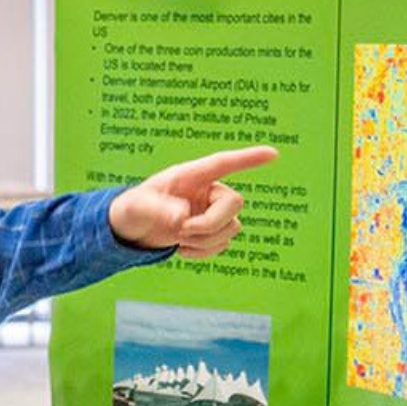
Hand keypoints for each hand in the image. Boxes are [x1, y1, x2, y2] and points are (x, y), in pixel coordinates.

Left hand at [109, 146, 276, 257]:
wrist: (133, 231)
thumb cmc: (134, 209)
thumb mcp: (138, 207)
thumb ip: (158, 209)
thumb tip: (182, 217)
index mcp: (191, 176)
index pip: (224, 163)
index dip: (249, 159)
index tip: (273, 154)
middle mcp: (207, 191)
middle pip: (234, 203)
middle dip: (211, 224)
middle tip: (182, 231)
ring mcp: (212, 212)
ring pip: (232, 228)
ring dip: (205, 240)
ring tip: (178, 239)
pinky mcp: (212, 231)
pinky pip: (223, 244)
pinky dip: (204, 252)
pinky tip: (183, 249)